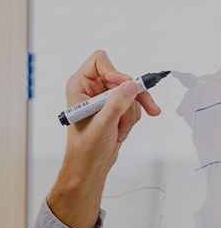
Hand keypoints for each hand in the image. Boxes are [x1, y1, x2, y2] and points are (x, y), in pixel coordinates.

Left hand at [48, 50, 161, 227]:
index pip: (99, 61)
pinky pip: (133, 104)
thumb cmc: (86, 148)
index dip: (115, 71)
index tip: (125, 86)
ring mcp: (103, 98)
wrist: (90, 166)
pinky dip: (132, 118)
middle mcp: (90, 88)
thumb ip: (116, 103)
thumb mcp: (103, 124)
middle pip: (122, 78)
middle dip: (132, 98)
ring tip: (121, 131)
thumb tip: (130, 84)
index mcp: (78, 86)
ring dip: (131, 113)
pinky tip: (122, 132)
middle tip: (149, 108)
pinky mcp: (114, 108)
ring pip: (131, 92)